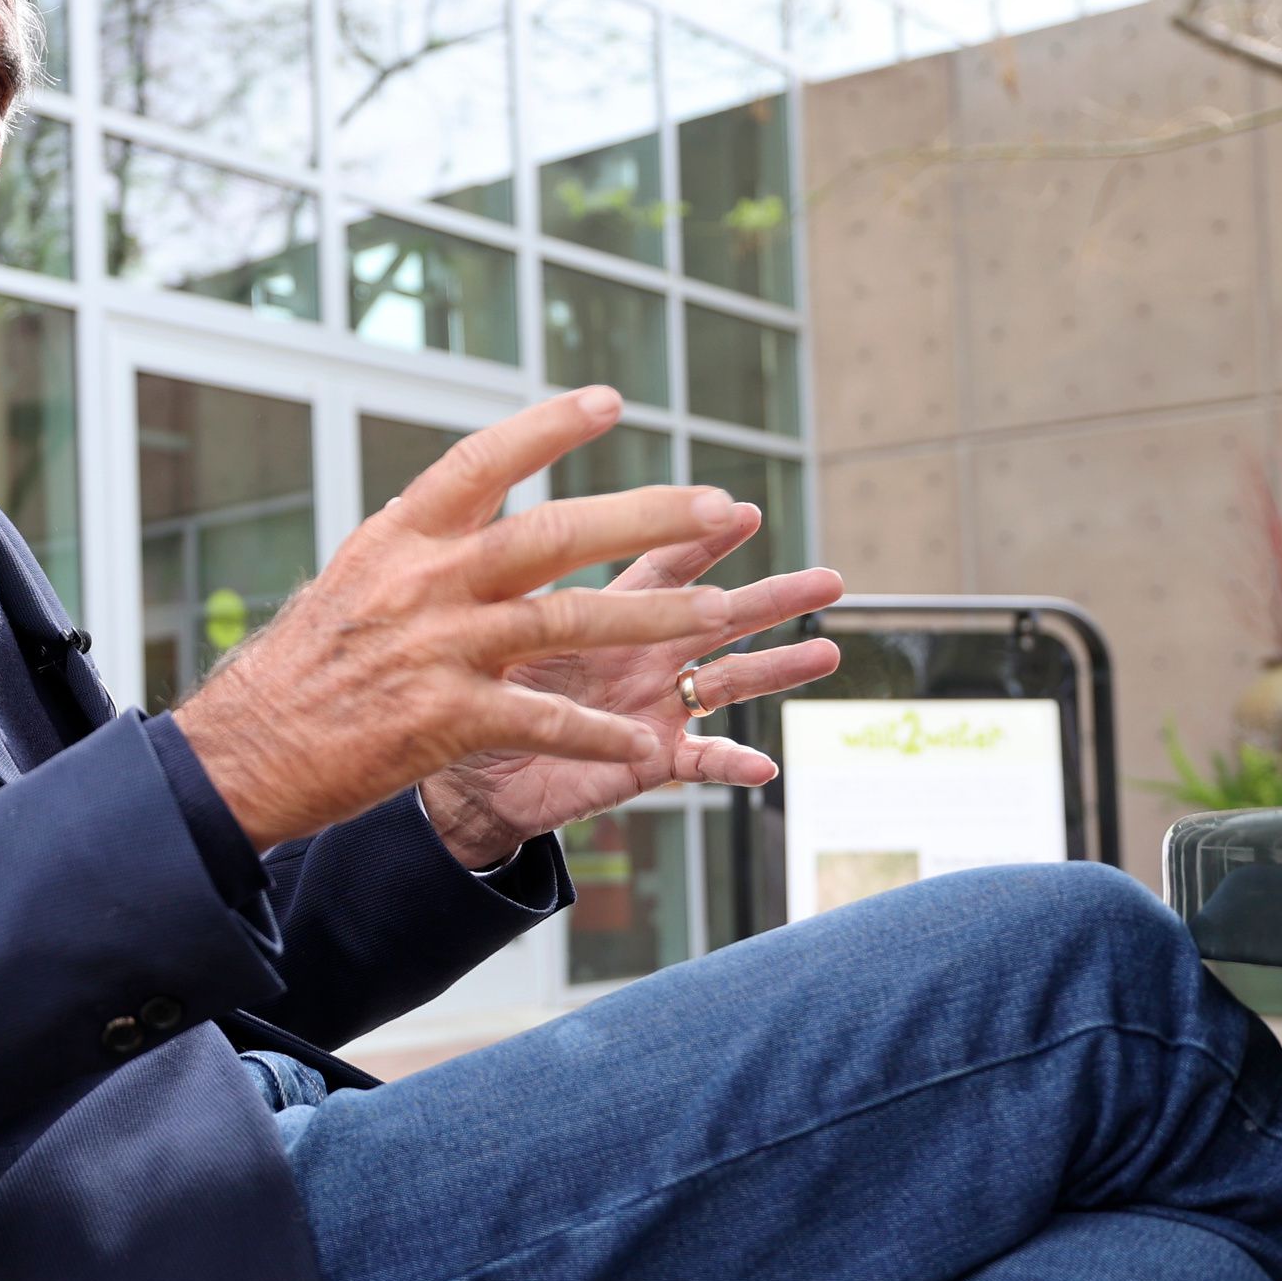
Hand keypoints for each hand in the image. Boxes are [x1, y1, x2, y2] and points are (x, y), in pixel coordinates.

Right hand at [171, 388, 758, 852]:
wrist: (244, 752)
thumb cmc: (301, 669)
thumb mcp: (355, 581)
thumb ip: (423, 550)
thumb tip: (477, 510)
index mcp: (400, 538)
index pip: (483, 462)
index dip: (548, 428)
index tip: (609, 401)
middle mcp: (424, 582)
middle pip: (552, 533)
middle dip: (646, 516)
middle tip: (720, 505)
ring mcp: (438, 650)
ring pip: (569, 619)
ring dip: (654, 617)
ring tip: (721, 612)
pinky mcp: (445, 720)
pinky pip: (543, 720)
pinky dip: (598, 734)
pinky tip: (645, 743)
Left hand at [416, 524, 845, 868]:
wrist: (449, 773)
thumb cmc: (462, 688)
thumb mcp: (478, 621)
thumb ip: (498, 576)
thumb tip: (483, 514)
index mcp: (601, 612)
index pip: (657, 563)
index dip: (695, 537)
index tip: (740, 507)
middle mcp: (636, 654)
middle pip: (716, 615)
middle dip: (771, 596)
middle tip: (832, 578)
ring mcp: (646, 707)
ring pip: (725, 682)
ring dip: (776, 669)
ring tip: (829, 652)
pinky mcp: (640, 761)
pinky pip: (692, 765)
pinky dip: (726, 764)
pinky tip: (765, 766)